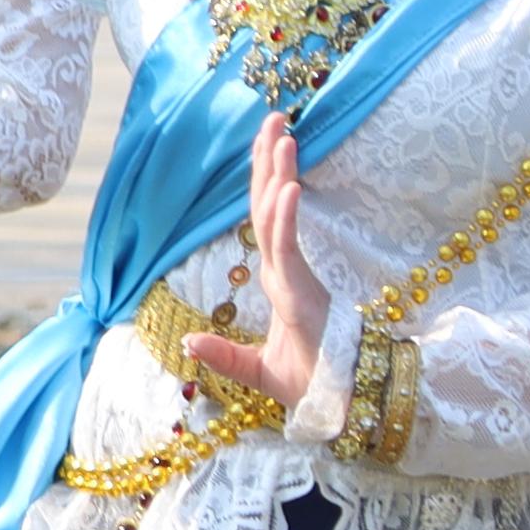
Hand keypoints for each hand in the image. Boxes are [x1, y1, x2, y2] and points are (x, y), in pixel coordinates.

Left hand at [173, 116, 329, 421]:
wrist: (341, 411)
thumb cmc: (311, 387)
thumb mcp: (255, 372)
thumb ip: (224, 355)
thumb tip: (188, 341)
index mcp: (278, 282)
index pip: (264, 222)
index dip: (261, 184)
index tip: (265, 146)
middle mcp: (286, 273)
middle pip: (269, 208)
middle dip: (270, 162)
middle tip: (275, 118)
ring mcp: (296, 280)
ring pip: (278, 219)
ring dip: (278, 175)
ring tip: (281, 133)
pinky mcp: (305, 293)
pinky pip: (289, 249)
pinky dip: (285, 218)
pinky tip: (285, 189)